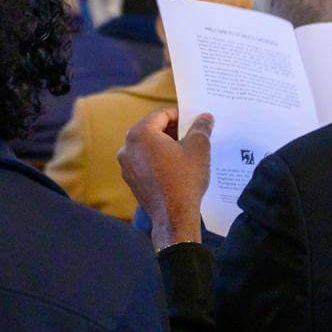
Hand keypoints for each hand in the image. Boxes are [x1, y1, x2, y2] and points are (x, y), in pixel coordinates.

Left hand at [117, 108, 213, 250]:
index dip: (180, 114)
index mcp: (140, 134)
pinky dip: (159, 160)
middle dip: (173, 130)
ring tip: (186, 151)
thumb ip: (201, 127)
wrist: (174, 217)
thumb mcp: (198, 147)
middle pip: (152, 129)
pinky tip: (176, 167)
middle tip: (192, 134)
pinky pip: (145, 162)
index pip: (161, 114)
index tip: (194, 120)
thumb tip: (205, 117)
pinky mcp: (131, 180)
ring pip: (148, 146)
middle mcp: (127, 147)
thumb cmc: (185, 180)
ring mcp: (126, 165)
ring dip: (165, 145)